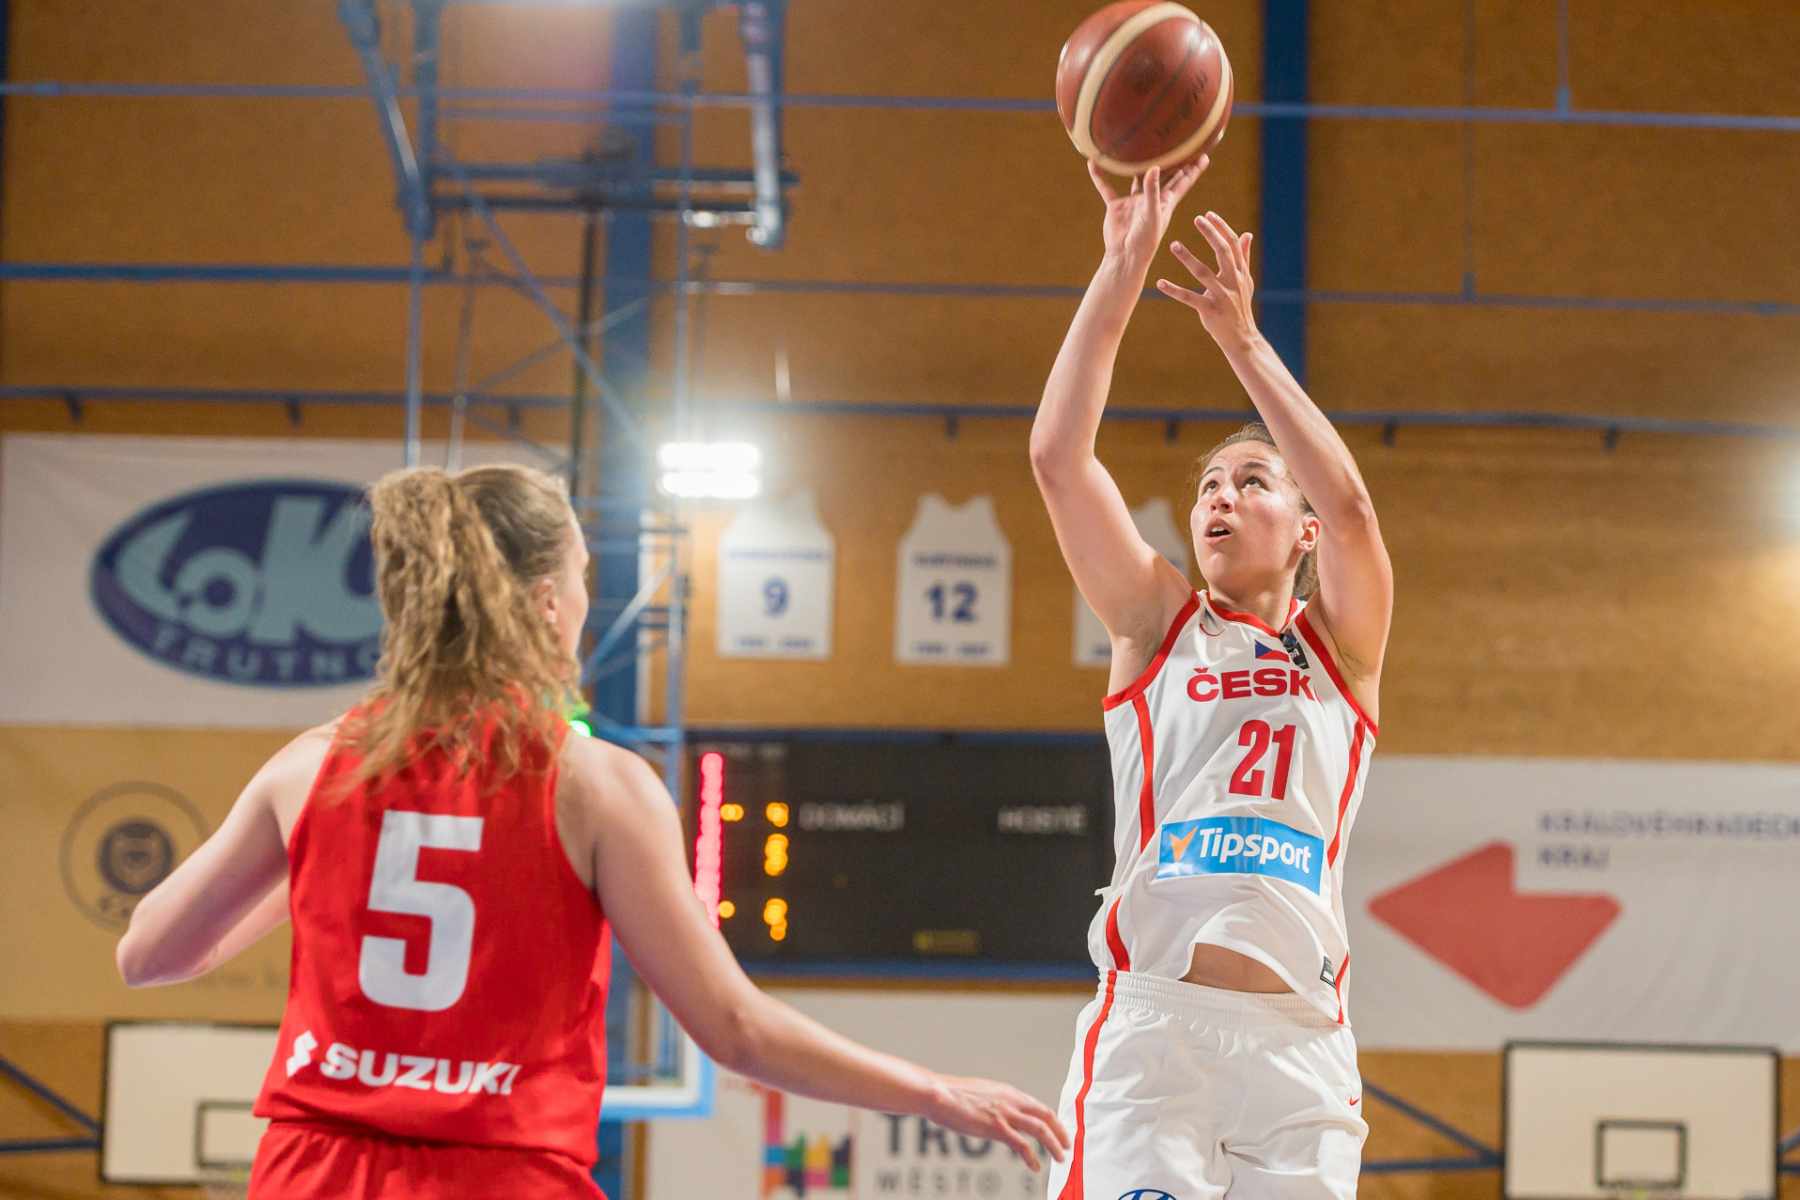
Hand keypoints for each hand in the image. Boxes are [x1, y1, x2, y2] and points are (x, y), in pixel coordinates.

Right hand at [924, 1074, 1068, 1172]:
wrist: (939, 1094)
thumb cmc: (953, 1095)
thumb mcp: (980, 1094)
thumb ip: (994, 1102)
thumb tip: (996, 1112)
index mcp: (1008, 1092)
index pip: (1037, 1106)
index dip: (1051, 1120)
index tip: (1058, 1130)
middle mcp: (1011, 1100)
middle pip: (1045, 1114)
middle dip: (1060, 1131)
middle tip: (1068, 1144)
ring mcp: (1005, 1113)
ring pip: (1040, 1129)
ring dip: (1053, 1144)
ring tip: (1061, 1157)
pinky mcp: (996, 1127)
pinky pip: (1021, 1145)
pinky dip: (1031, 1157)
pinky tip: (1034, 1167)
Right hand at [1090, 156, 1208, 270]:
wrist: (1124, 257)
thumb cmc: (1144, 241)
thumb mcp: (1152, 214)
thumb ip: (1152, 191)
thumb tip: (1154, 167)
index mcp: (1166, 201)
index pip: (1183, 181)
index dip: (1194, 169)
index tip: (1205, 154)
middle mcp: (1151, 198)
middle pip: (1165, 174)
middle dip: (1172, 160)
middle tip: (1179, 142)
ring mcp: (1134, 202)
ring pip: (1137, 177)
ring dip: (1137, 164)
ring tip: (1139, 145)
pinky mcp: (1117, 206)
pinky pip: (1107, 188)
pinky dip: (1100, 176)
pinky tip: (1093, 163)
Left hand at [1158, 210, 1259, 351]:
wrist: (1242, 337)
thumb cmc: (1240, 307)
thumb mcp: (1246, 282)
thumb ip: (1244, 257)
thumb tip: (1247, 234)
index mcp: (1240, 272)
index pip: (1233, 244)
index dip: (1221, 228)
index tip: (1208, 214)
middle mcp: (1233, 282)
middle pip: (1223, 252)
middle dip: (1210, 234)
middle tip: (1196, 219)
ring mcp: (1222, 296)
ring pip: (1203, 273)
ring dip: (1188, 258)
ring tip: (1173, 244)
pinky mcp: (1210, 311)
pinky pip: (1189, 298)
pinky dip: (1174, 290)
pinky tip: (1159, 283)